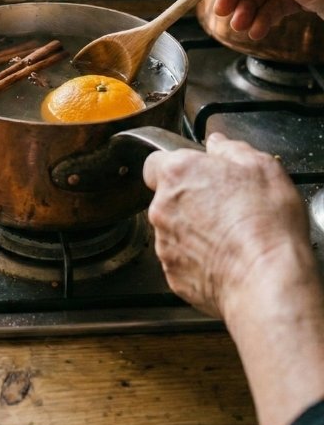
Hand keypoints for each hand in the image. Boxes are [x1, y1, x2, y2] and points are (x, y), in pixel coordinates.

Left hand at [143, 132, 309, 319]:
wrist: (267, 280)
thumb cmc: (265, 225)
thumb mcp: (261, 167)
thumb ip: (231, 149)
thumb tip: (219, 144)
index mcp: (178, 173)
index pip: (156, 163)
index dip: (178, 168)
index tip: (197, 175)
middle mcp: (163, 207)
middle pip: (167, 198)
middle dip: (190, 201)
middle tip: (225, 207)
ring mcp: (165, 243)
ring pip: (174, 230)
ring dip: (194, 231)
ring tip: (230, 236)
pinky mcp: (174, 274)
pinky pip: (182, 261)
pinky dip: (198, 260)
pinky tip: (226, 259)